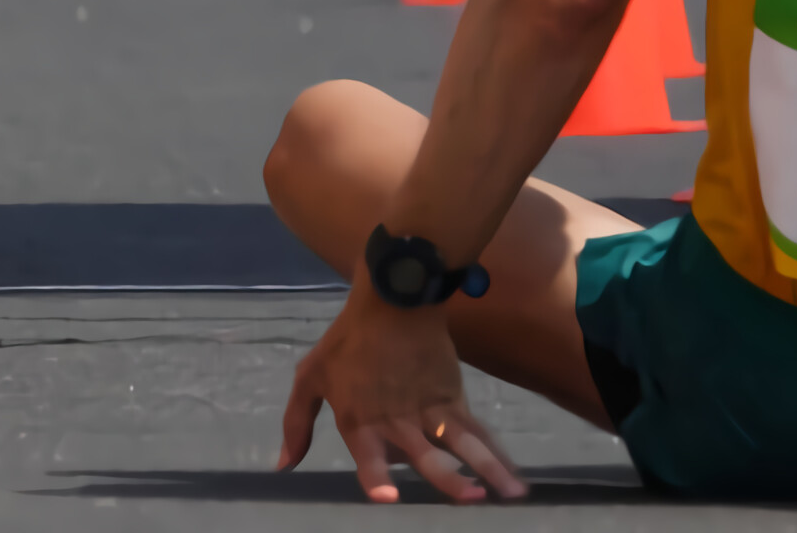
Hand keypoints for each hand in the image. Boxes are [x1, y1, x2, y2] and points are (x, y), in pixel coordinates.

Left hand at [279, 293, 524, 503]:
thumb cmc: (347, 342)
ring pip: (462, 444)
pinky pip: (476, 431)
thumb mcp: (311, 376)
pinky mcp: (452, 398)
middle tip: (470, 499)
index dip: (377, 476)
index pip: (367, 456)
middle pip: (425, 455)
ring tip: (508, 494)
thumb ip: (298, 422)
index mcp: (360, 420)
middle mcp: (397, 421)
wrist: (392, 297)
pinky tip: (513, 478)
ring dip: (486, 469)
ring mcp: (429, 410)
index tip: (388, 497)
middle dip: (448, 479)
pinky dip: (496, 454)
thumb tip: (283, 466)